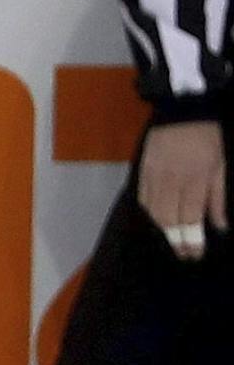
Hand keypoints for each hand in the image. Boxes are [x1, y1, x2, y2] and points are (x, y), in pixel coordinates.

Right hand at [138, 118, 225, 261]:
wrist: (182, 110)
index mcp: (194, 179)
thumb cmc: (208, 138)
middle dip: (175, 240)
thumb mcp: (221, 166)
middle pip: (168, 219)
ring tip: (172, 240)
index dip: (192, 240)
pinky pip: (143, 198)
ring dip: (162, 230)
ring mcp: (154, 176)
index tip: (195, 254)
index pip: (190, 218)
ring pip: (153, 212)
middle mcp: (171, 181)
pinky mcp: (143, 170)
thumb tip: (220, 225)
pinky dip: (150, 213)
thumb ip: (218, 197)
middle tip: (183, 254)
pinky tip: (157, 220)